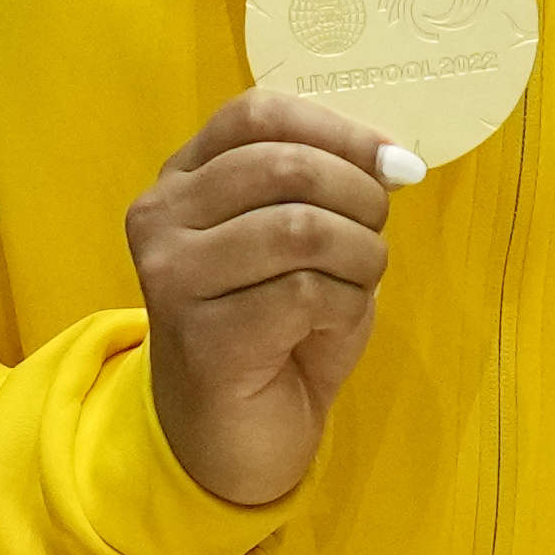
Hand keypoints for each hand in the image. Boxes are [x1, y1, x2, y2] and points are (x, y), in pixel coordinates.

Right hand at [128, 88, 418, 506]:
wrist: (233, 440)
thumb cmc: (275, 332)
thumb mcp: (300, 239)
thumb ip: (329, 189)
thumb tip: (393, 161)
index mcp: (183, 177)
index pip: (258, 114)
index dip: (337, 129)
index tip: (391, 163)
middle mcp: (161, 216)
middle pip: (284, 165)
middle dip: (358, 195)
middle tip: (377, 235)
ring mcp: (172, 276)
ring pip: (300, 228)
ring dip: (361, 255)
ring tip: (360, 284)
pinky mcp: (201, 337)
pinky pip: (305, 293)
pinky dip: (346, 305)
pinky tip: (331, 327)